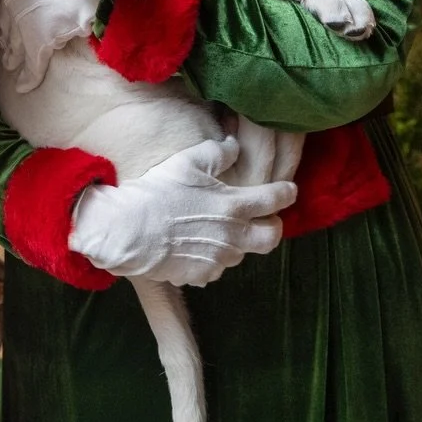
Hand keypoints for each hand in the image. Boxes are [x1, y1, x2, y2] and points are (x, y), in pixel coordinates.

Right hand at [69, 137, 296, 286]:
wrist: (131, 229)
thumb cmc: (160, 191)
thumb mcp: (188, 161)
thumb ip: (218, 153)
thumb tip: (234, 146)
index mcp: (233, 206)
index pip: (273, 200)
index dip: (285, 193)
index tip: (290, 189)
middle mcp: (233, 236)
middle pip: (270, 239)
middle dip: (273, 227)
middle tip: (264, 219)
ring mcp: (218, 259)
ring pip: (240, 253)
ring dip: (236, 241)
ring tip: (217, 229)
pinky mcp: (201, 275)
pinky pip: (215, 267)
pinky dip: (211, 256)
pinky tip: (194, 245)